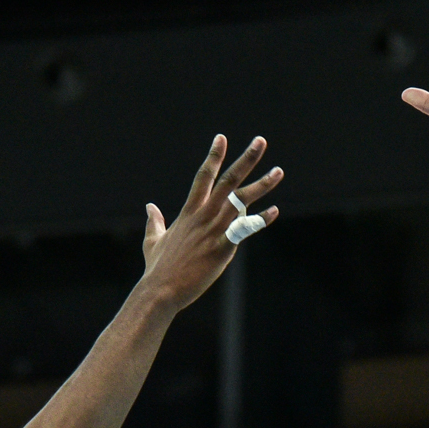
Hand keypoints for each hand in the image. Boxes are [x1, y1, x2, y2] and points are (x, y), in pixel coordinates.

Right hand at [139, 135, 282, 311]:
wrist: (160, 290)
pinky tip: (275, 211)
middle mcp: (203, 215)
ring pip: (241, 201)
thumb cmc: (158, 268)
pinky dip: (260, 219)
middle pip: (228, 180)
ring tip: (278, 171)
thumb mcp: (153, 240)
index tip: (222, 138)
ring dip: (262, 185)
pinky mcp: (222, 248)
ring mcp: (213, 230)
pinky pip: (244, 229)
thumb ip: (155, 221)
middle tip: (260, 141)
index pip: (203, 176)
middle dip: (245, 160)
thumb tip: (150, 206)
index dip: (213, 156)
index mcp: (189, 211)